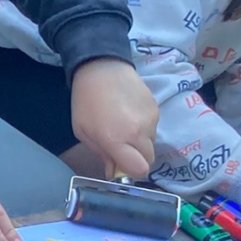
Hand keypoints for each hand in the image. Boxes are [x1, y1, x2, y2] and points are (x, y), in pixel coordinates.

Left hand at [69, 59, 158, 179]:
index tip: (121, 165)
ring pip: (152, 144)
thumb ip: (102, 154)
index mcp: (117, 140)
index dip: (131, 171)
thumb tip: (114, 173)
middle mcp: (138, 132)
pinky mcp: (157, 108)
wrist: (102, 68)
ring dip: (140, 143)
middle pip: (149, 160)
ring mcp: (151, 120)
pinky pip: (154, 128)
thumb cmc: (86, 101)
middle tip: (122, 149)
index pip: (140, 169)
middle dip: (136, 159)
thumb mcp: (84, 132)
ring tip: (124, 126)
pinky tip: (130, 115)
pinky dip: (144, 128)